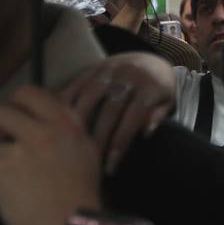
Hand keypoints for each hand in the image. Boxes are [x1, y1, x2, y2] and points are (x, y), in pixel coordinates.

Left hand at [0, 86, 103, 224]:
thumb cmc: (83, 194)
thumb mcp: (87, 153)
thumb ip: (66, 131)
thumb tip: (44, 117)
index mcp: (66, 126)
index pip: (31, 93)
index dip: (19, 102)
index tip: (19, 114)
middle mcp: (42, 133)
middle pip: (1, 112)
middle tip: (6, 138)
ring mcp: (18, 153)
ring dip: (2, 164)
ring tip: (21, 182)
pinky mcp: (0, 174)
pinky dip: (1, 187)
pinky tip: (19, 199)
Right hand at [61, 54, 176, 173]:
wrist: (150, 59)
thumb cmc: (159, 89)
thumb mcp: (168, 101)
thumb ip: (158, 115)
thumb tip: (146, 131)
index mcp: (149, 87)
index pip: (133, 118)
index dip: (121, 142)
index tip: (111, 165)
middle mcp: (128, 76)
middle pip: (109, 110)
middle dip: (99, 138)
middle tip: (90, 161)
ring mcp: (109, 70)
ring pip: (89, 97)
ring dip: (78, 122)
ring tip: (70, 145)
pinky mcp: (93, 67)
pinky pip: (76, 84)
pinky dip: (65, 101)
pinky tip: (55, 120)